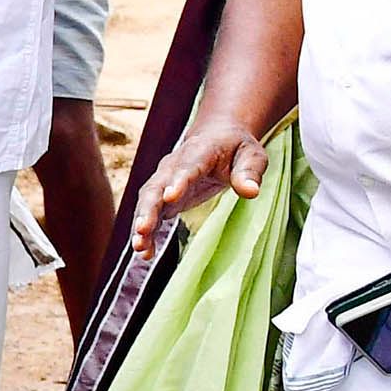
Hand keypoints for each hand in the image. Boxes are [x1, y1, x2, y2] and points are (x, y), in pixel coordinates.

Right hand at [129, 122, 268, 256]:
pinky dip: (146, 233)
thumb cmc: (236, 148)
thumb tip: (251, 192)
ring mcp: (164, 182)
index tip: (170, 197)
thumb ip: (250, 171)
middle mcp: (172, 166)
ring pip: (148, 202)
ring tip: (139, 247)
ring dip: (142, 224)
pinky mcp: (163, 198)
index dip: (178, 181)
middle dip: (147, 209)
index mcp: (198, 152)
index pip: (186, 167)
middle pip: (155, 187)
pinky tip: (146, 253)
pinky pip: (151, 214)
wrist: (215, 137)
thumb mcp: (252, 155)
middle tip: (142, 229)